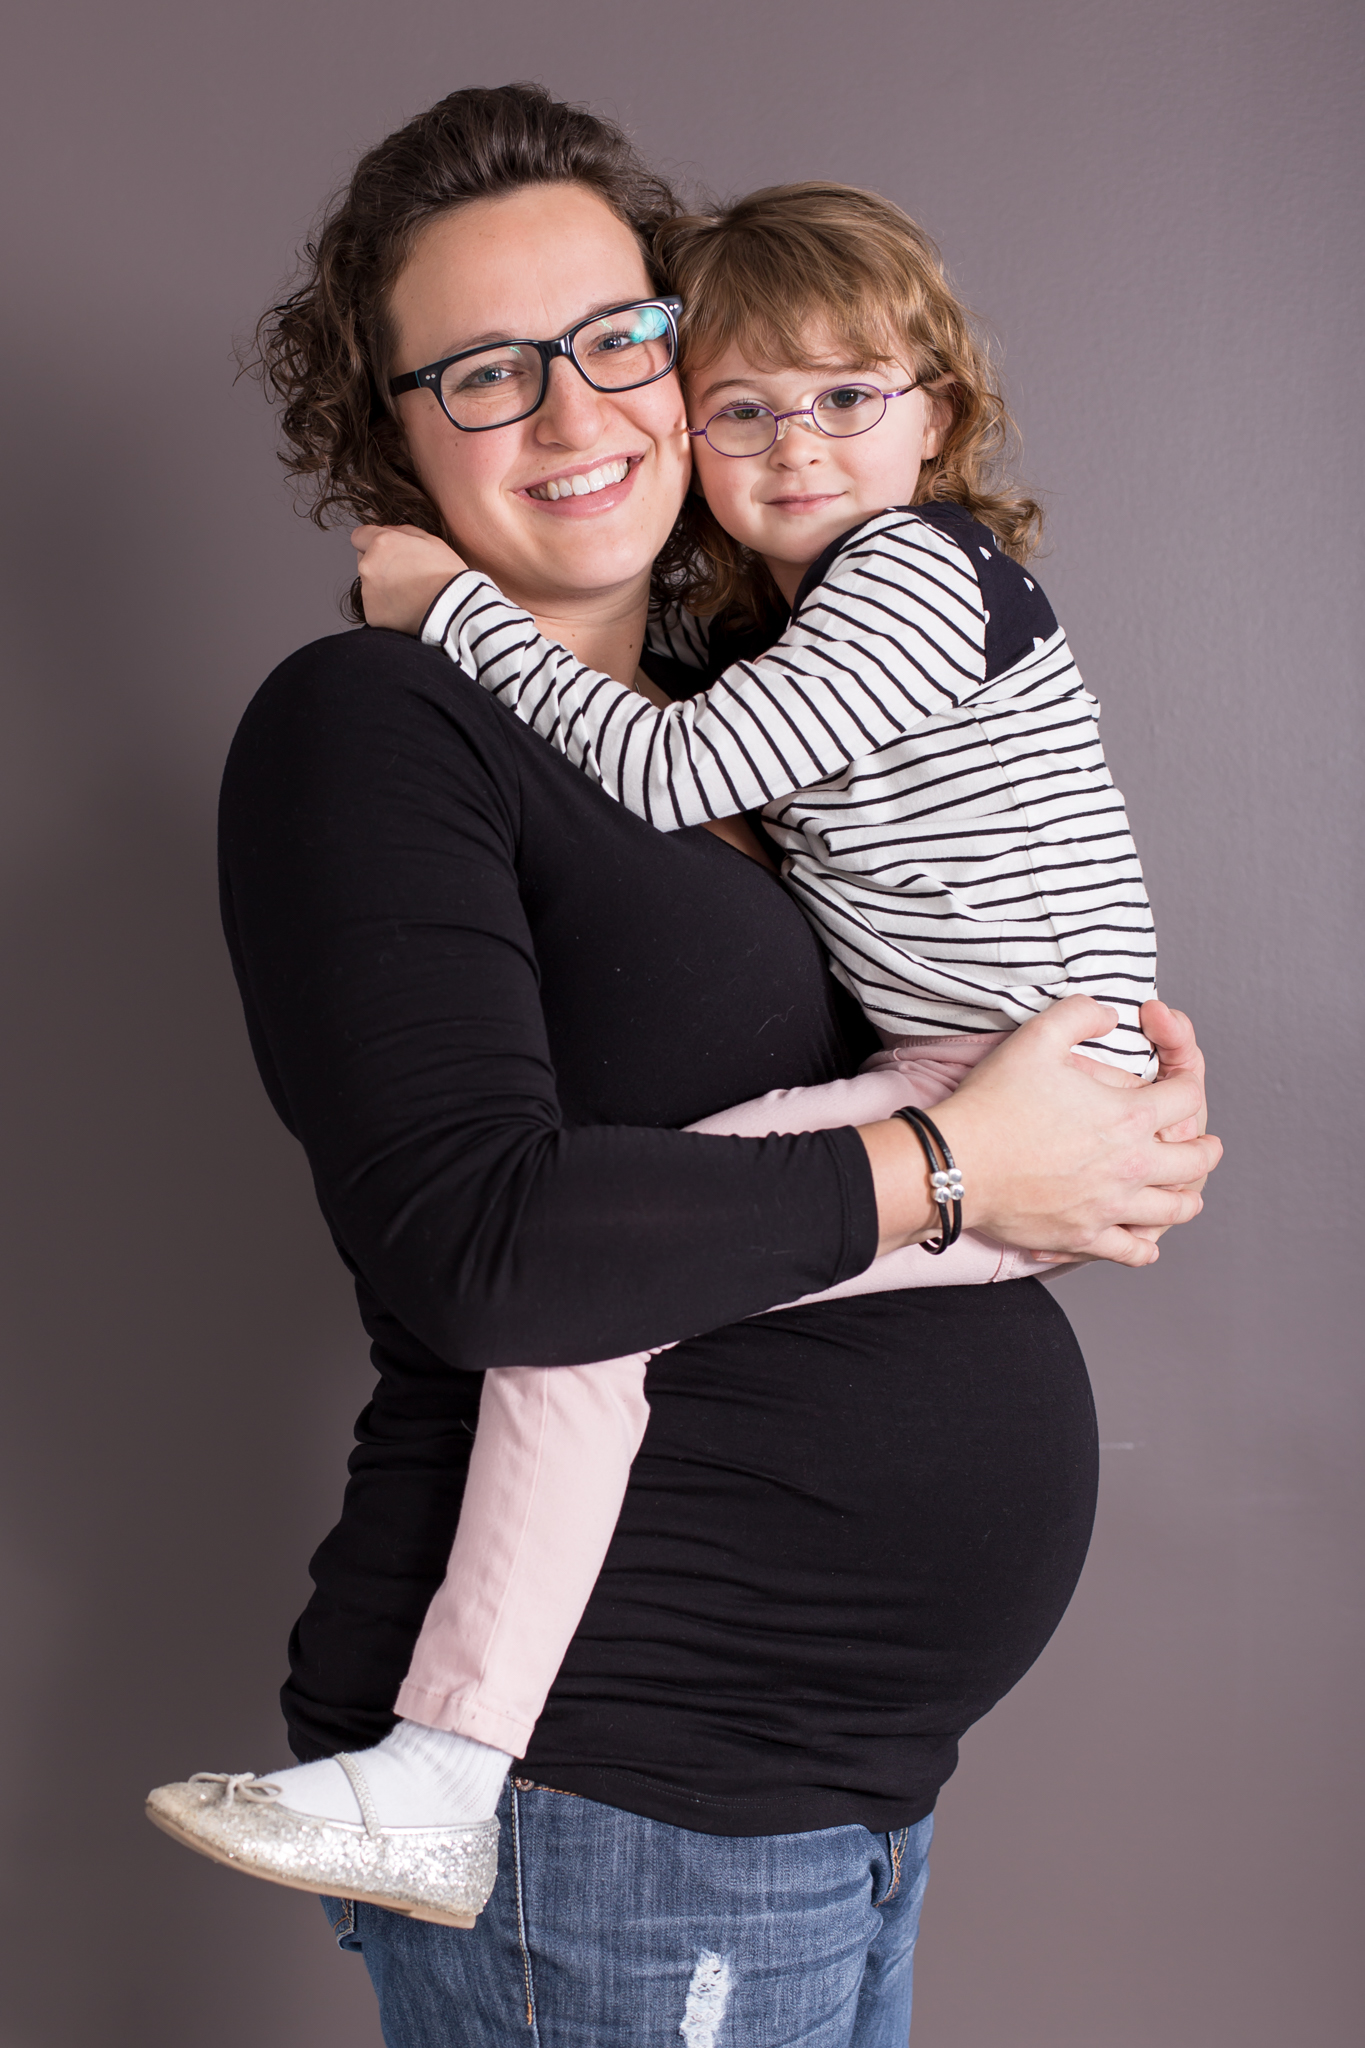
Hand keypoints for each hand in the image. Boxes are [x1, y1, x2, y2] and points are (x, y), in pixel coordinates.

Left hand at [351, 524, 467, 633]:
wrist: (453, 610)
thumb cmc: (447, 574)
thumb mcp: (431, 541)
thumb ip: (404, 531)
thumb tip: (387, 529)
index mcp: (381, 543)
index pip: (359, 536)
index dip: (372, 541)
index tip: (386, 551)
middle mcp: (368, 566)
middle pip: (363, 560)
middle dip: (378, 564)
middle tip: (404, 574)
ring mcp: (368, 592)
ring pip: (369, 585)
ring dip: (382, 587)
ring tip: (409, 594)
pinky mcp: (372, 615)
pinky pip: (375, 607)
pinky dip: (386, 608)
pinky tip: (406, 608)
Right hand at [860, 996, 1221, 1268]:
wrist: (956, 1162)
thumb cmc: (993, 1101)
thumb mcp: (1037, 1037)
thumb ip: (1080, 1014)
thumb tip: (1111, 1015)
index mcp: (1128, 1115)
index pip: (1188, 1098)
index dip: (1189, 1086)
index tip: (1181, 1088)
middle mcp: (1130, 1165)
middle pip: (1196, 1160)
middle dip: (1206, 1149)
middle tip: (1205, 1146)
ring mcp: (1110, 1207)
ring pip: (1175, 1209)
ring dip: (1186, 1197)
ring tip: (1185, 1191)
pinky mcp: (1085, 1238)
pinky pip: (1133, 1252)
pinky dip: (1146, 1247)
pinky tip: (1144, 1239)